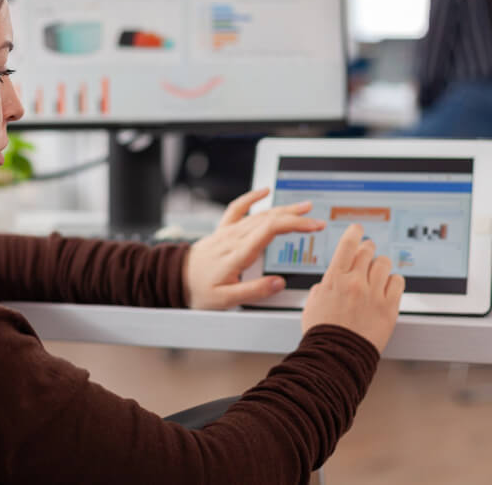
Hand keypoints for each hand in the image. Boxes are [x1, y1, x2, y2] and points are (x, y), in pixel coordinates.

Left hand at [183, 188, 324, 309]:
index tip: (313, 226)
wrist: (174, 279)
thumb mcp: (226, 300)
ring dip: (283, 208)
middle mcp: (234, 237)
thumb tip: (278, 283)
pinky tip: (264, 191)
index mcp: (238, 253)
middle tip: (317, 220)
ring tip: (304, 207)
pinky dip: (251, 197)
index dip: (295, 224)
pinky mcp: (223, 231)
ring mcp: (229, 232)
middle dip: (296, 217)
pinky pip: (237, 208)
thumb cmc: (198, 290)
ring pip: (260, 214)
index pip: (271, 230)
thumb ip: (254, 291)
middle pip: (270, 219)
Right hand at [301, 223, 402, 352]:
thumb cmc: (323, 334)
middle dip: (367, 250)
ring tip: (377, 274)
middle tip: (367, 255)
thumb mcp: (312, 304)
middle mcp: (355, 282)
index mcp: (335, 278)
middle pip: (368, 250)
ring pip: (384, 263)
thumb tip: (328, 283)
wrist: (336, 357)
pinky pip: (398, 281)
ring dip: (380, 265)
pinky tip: (388, 287)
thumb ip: (322, 288)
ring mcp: (374, 294)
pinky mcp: (389, 307)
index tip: (358, 229)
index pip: (348, 243)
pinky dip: (394, 281)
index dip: (355, 232)